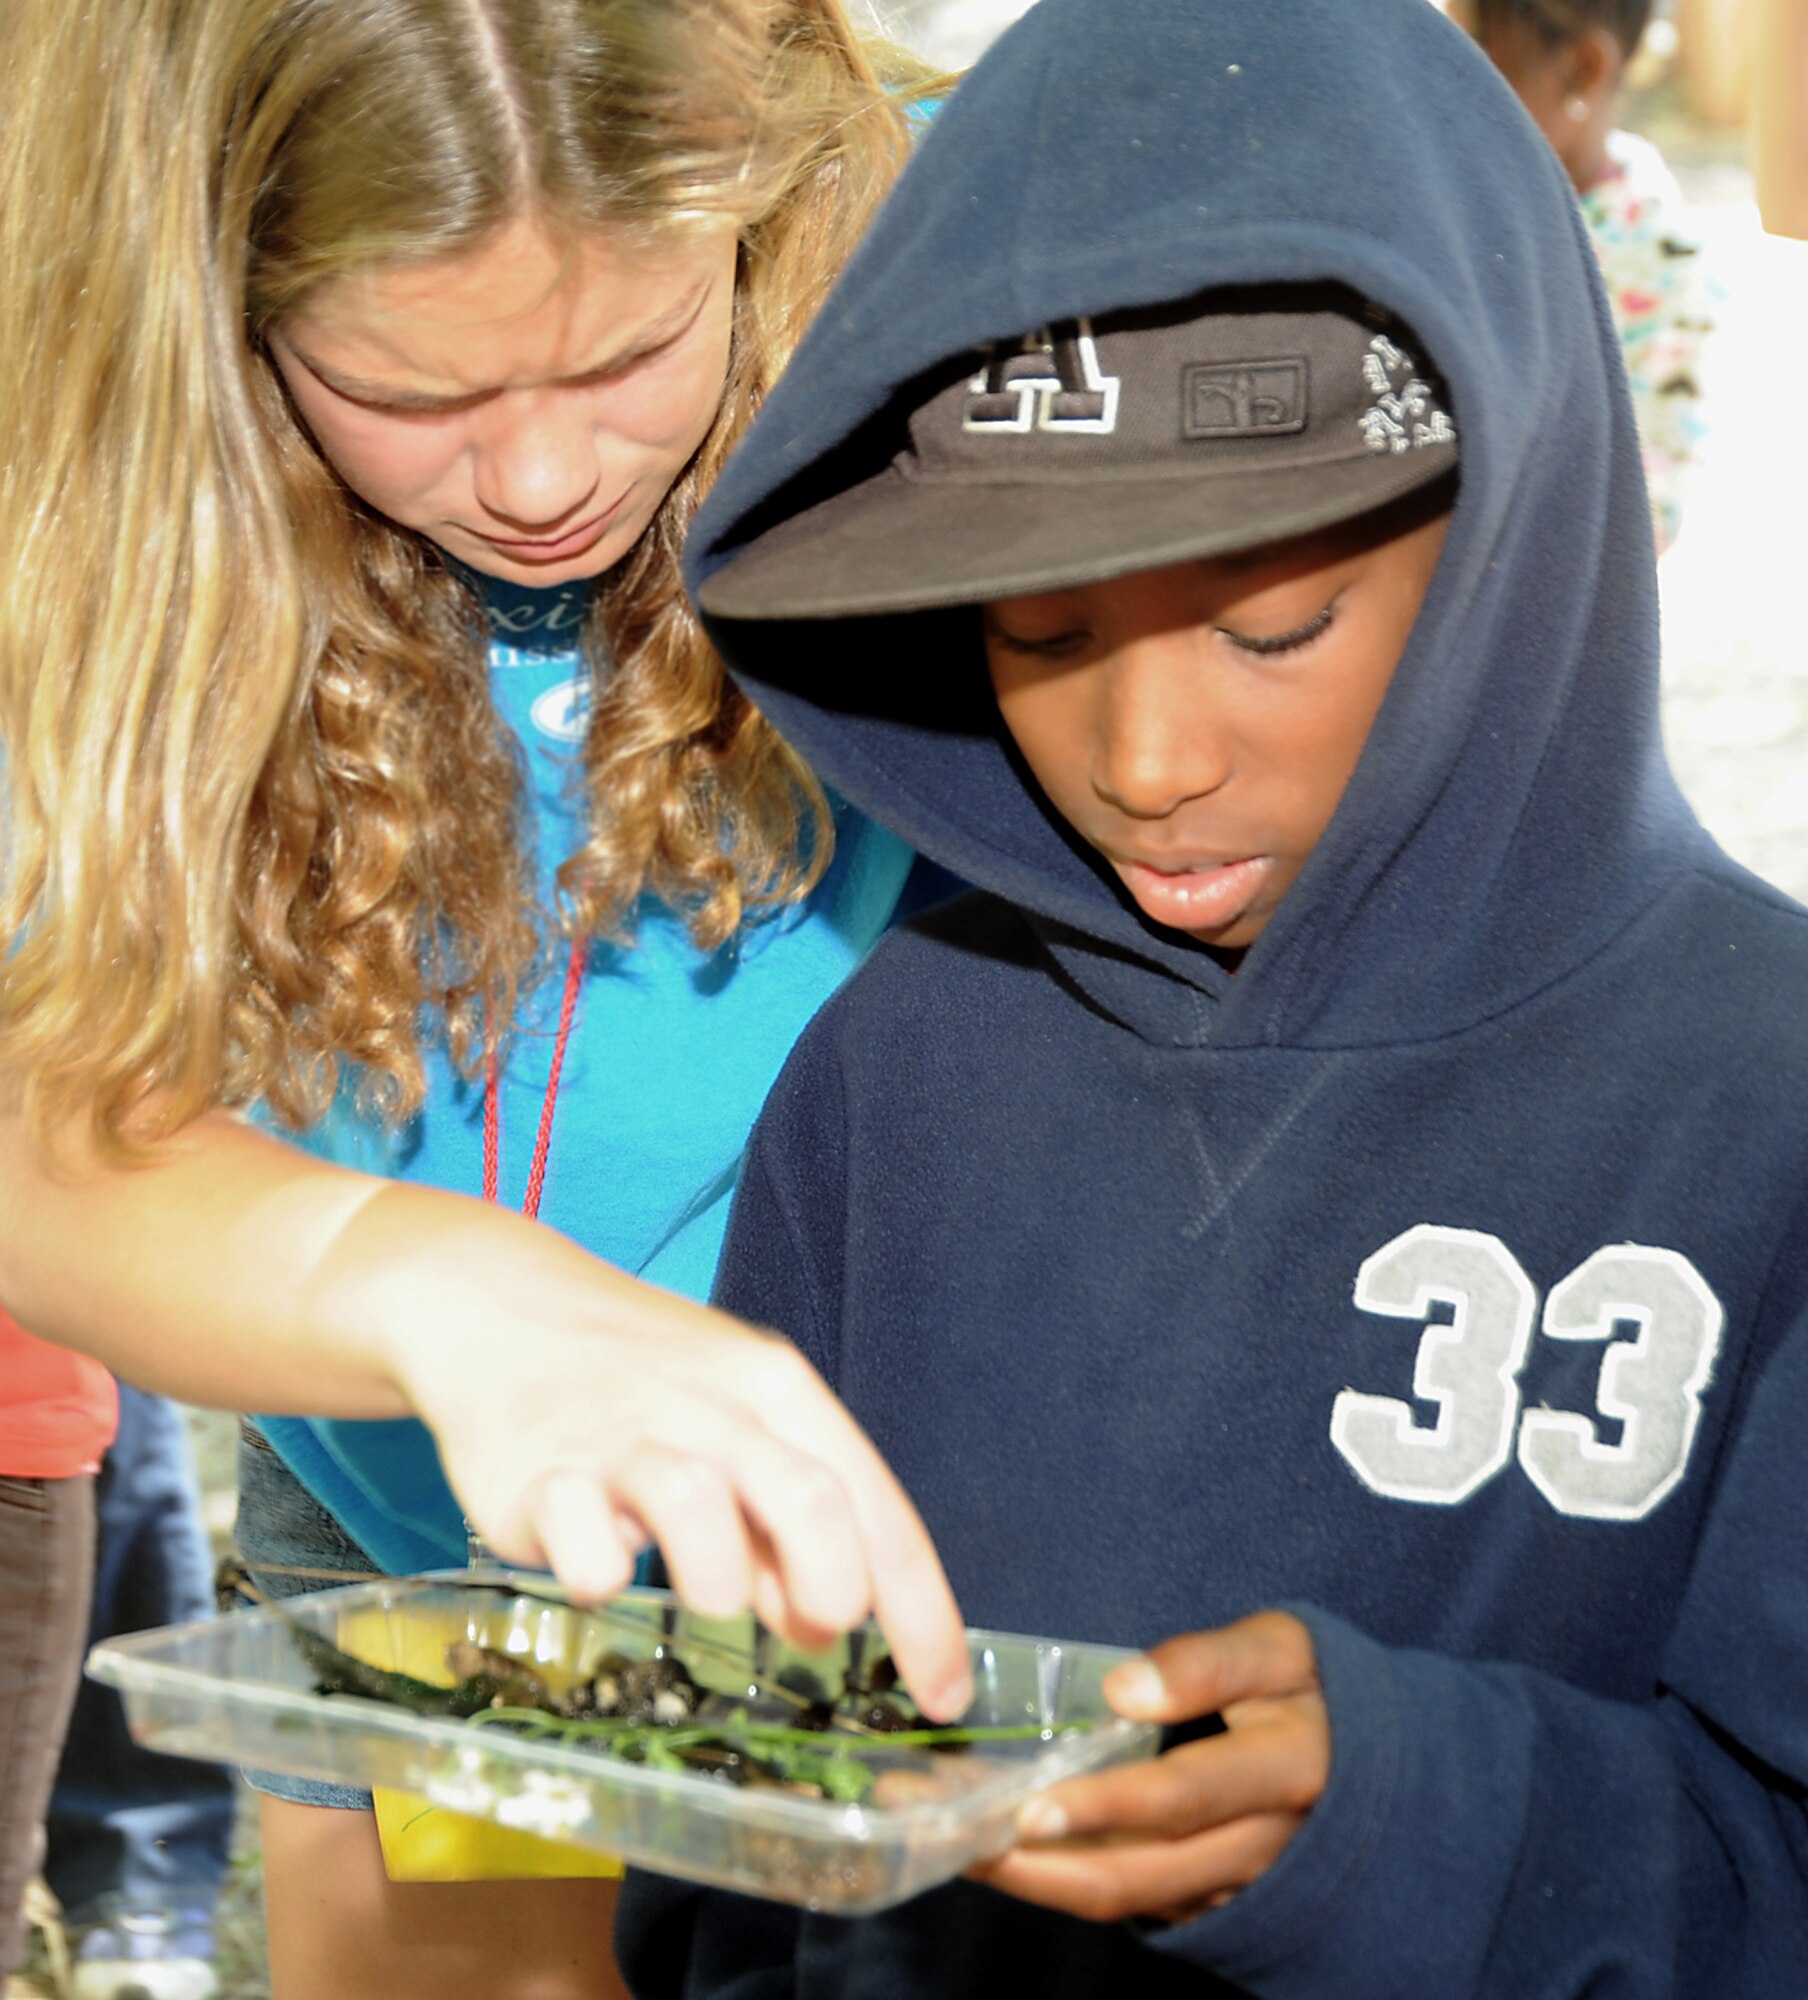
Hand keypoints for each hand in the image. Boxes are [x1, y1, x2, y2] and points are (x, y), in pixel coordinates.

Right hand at [337, 1185, 973, 1719]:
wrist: (503, 1305)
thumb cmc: (642, 1378)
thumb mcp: (736, 1421)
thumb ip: (786, 1518)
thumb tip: (825, 1624)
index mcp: (776, 1391)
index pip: (875, 1509)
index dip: (920, 1613)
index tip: (944, 1696)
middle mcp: (711, 1406)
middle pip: (807, 1498)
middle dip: (832, 1586)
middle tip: (817, 1631)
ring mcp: (621, 1435)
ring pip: (697, 1502)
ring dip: (720, 1579)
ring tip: (708, 1600)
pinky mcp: (537, 1472)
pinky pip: (580, 1535)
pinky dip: (600, 1570)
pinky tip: (603, 1571)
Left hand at [970, 1612, 1327, 1922]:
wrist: (1381, 1767)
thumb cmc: (1312, 1689)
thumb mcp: (1280, 1648)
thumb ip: (1206, 1663)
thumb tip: (1121, 1688)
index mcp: (1287, 1770)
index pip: (1185, 1799)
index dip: (1106, 1807)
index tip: (1030, 1807)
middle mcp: (1265, 1847)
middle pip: (1141, 1874)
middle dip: (1042, 1865)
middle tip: (960, 1839)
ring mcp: (1240, 1886)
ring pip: (1130, 1898)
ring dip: (1040, 1880)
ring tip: (961, 1844)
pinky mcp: (1218, 1902)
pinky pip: (1138, 1903)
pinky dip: (1068, 1881)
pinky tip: (1009, 1849)